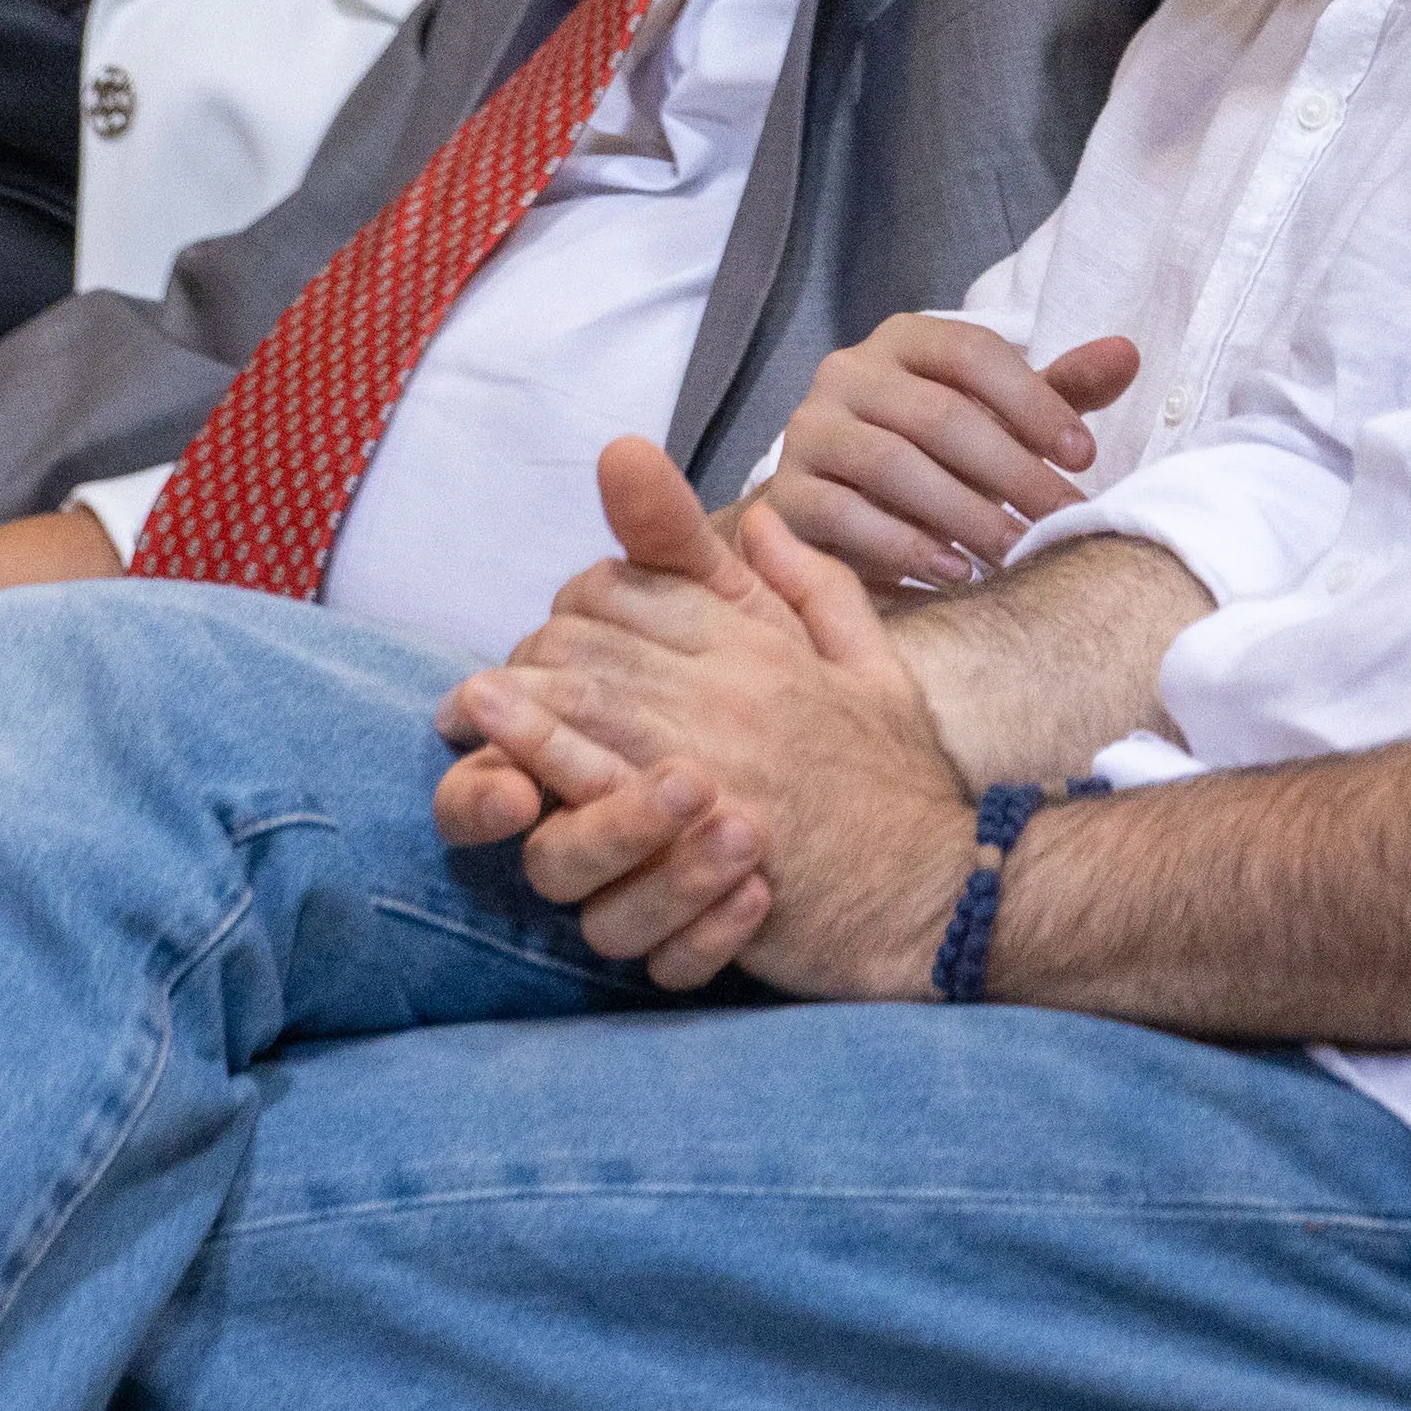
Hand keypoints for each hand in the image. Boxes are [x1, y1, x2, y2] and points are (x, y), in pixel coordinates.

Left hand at [434, 440, 974, 1000]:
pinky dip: (541, 749)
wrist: (939, 888)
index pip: (644, 586)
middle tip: (510, 688)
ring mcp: (713, 753)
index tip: (568, 631)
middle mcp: (731, 683)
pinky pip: (601, 778)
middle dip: (542, 651)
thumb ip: (815, 585)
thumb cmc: (902, 784)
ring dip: (522, 693)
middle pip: (598, 634)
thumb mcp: (873, 663)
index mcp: (763, 641)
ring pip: (588, 694)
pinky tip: (492, 731)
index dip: (587, 599)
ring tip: (471, 697)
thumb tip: (764, 522)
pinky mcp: (698, 832)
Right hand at [764, 321, 1139, 590]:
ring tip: (1014, 554)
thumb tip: (1127, 354)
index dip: (1034, 402)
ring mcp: (810, 430)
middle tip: (1063, 521)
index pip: (971, 352)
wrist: (828, 507)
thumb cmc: (931, 457)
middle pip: (937, 415)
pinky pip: (845, 515)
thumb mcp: (996, 418)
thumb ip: (1056, 391)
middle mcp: (847, 373)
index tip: (1085, 456)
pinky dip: (904, 547)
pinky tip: (954, 572)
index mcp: (902, 341)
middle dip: (1012, 474)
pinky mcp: (788, 493)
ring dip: (964, 515)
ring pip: (891, 465)